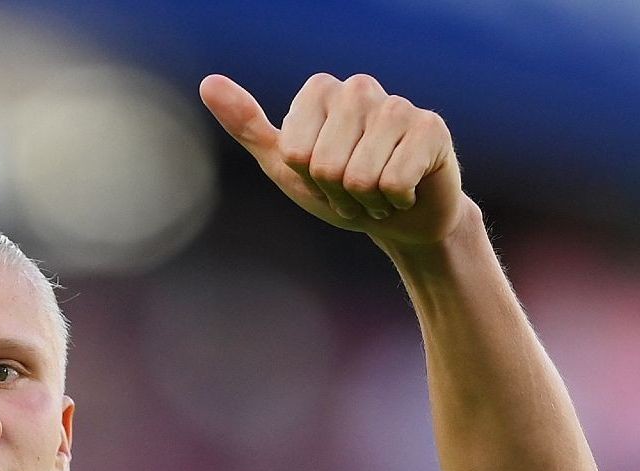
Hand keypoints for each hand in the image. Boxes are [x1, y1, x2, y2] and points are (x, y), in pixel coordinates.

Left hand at [198, 72, 466, 248]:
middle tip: (353, 189)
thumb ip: (247, 126)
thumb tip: (208, 83)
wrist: (399, 219)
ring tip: (378, 191)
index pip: (294, 153)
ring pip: (360, 176)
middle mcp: (359, 88)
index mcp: (320, 91)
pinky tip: (405, 190)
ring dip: (366, 200)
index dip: (307, 180)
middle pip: (325, 165)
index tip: (322, 178)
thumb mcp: (284, 165)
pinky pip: (394, 181)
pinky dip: (396, 200)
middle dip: (337, 193)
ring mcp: (398, 106)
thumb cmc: (339, 190)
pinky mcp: (432, 128)